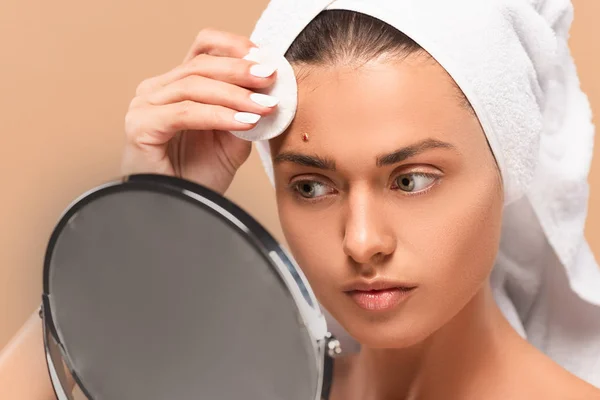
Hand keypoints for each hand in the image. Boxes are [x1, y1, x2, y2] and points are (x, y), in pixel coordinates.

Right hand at [121, 28, 278, 193]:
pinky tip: (243, 122)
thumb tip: (270, 90)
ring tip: (264, 105)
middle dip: (241, 70)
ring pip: (194, 85)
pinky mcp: (140, 126)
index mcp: (177, 87)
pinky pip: (185, 112)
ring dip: (236, 95)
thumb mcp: (232, 139)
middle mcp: (157, 90)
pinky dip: (218, 115)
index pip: (204, 49)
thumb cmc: (198, 178)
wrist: (181, 212)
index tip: (267, 58)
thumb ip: (245, 112)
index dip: (235, 47)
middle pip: (201, 64)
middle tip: (270, 77)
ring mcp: (144, 106)